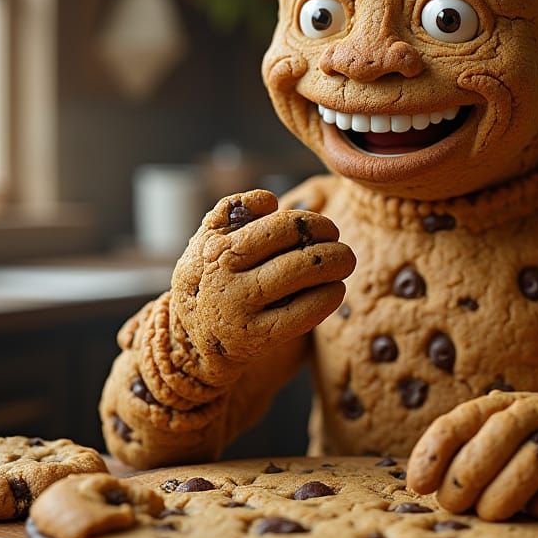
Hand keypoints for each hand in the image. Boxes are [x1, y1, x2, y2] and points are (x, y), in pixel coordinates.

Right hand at [172, 189, 355, 364]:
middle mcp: (224, 276)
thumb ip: (235, 210)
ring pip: (299, 275)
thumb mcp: (209, 238)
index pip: (279, 224)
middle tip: (341, 244)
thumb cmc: (210, 276)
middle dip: (328, 242)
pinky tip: (337, 290)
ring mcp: (239, 308)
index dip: (312, 222)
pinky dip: (326, 298)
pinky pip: (302, 314)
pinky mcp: (255, 338)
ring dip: (333, 265)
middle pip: (291, 245)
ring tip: (346, 262)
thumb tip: (271, 199)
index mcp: (217, 246)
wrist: (191, 337)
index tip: (326, 228)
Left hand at [407, 391, 537, 521]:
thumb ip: (464, 458)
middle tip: (454, 503)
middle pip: (507, 427)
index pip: (468, 416)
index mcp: (510, 404)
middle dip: (474, 466)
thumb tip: (422, 482)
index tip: (419, 483)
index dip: (439, 447)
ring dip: (511, 486)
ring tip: (491, 514)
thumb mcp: (499, 453)